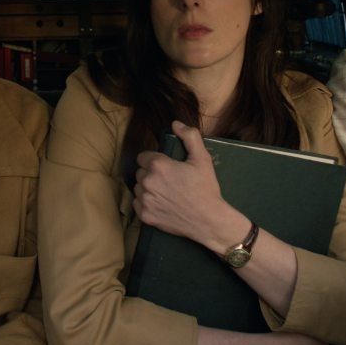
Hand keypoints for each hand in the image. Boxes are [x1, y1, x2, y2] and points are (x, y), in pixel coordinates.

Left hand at [133, 121, 237, 245]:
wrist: (208, 220)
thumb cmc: (205, 188)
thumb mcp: (202, 158)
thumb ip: (189, 136)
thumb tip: (175, 124)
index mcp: (158, 165)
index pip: (143, 157)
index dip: (154, 160)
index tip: (166, 167)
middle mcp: (147, 181)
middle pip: (140, 172)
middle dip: (151, 174)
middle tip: (168, 180)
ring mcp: (144, 200)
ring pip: (138, 188)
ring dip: (147, 188)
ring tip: (164, 192)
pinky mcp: (145, 216)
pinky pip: (137, 204)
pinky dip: (146, 203)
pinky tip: (160, 203)